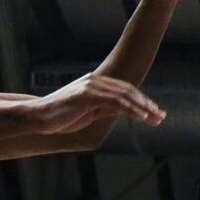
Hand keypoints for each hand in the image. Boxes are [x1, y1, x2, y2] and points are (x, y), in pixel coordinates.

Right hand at [29, 73, 164, 140]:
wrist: (38, 118)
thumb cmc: (61, 117)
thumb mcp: (89, 112)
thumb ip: (106, 108)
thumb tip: (124, 110)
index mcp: (96, 83)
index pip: (125, 91)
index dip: (142, 101)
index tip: (155, 112)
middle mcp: (96, 81)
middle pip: (129, 91)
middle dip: (147, 104)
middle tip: (161, 116)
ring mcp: (91, 86)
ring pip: (125, 95)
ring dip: (143, 107)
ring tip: (155, 117)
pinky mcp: (87, 94)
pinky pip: (115, 101)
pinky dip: (130, 108)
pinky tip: (141, 116)